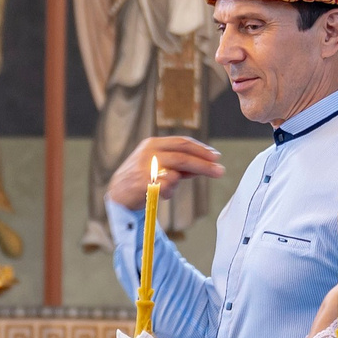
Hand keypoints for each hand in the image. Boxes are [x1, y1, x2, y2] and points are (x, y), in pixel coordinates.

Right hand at [105, 134, 222, 209]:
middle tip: (220, 170)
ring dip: (192, 174)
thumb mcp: (158, 165)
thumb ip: (178, 164)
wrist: (117, 195)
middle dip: (204, 162)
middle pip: (183, 155)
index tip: (216, 156)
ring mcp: (145, 167)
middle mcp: (149, 153)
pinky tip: (163, 194)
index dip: (201, 149)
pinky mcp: (144, 183)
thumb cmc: (141, 179)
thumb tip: (204, 165)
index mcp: (152, 144)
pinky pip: (168, 187)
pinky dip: (170, 191)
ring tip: (197, 180)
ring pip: (178, 170)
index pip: (182, 142)